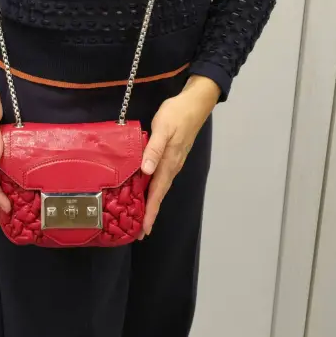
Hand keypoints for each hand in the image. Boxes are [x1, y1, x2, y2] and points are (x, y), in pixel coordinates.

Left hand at [139, 75, 219, 236]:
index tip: (144, 230)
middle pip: (159, 195)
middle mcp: (171, 166)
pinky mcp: (171, 156)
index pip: (157, 193)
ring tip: (141, 217)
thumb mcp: (162, 128)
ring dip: (151, 203)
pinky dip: (152, 189)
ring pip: (160, 187)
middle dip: (150, 213)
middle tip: (140, 232)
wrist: (195, 103)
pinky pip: (160, 178)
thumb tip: (146, 171)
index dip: (150, 211)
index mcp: (168, 163)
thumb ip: (154, 149)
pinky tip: (145, 190)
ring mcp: (173, 162)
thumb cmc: (177, 114)